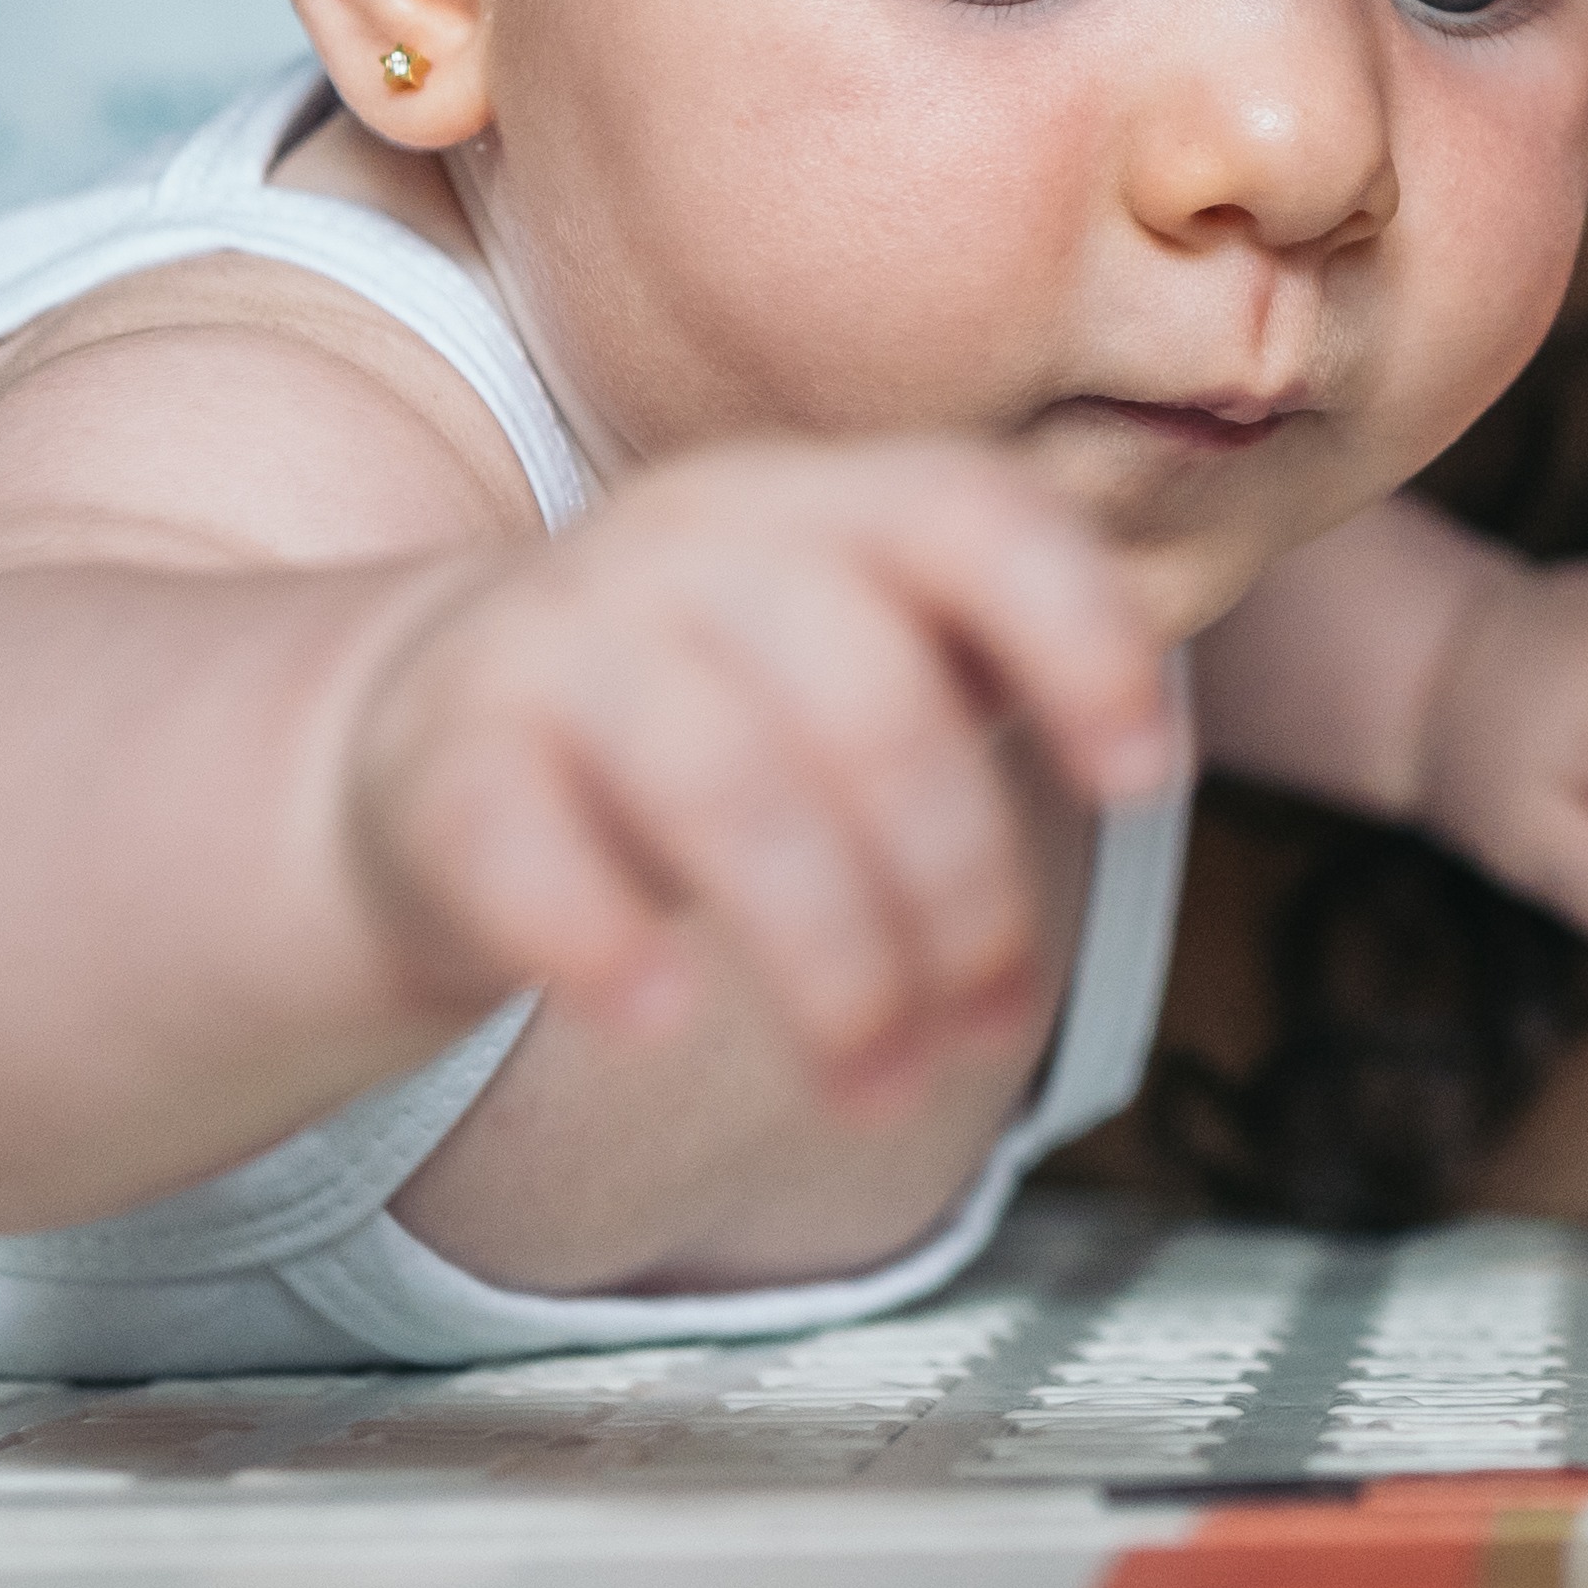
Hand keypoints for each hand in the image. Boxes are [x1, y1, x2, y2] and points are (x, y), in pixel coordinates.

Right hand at [338, 440, 1177, 1100]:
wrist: (435, 731)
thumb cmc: (725, 706)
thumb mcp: (864, 652)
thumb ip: (996, 674)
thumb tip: (1151, 756)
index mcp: (828, 500)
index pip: (972, 517)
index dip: (1077, 637)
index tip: (1146, 784)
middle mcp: (694, 539)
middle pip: (868, 700)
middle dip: (958, 891)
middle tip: (985, 1030)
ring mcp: (555, 635)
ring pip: (722, 784)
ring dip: (830, 963)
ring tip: (877, 1087)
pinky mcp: (438, 757)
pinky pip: (521, 841)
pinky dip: (600, 936)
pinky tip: (659, 1014)